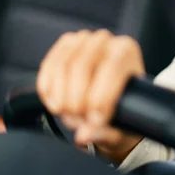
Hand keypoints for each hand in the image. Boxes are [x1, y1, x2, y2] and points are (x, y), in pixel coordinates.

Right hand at [36, 30, 144, 162]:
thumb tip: (83, 136)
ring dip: (60, 96)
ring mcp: (82, 39)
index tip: (95, 120)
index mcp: (126, 51)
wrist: (111, 97)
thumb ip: (104, 132)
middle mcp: (105, 40)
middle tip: (78, 120)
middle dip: (76, 99)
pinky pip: (48, 66)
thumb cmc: (121, 110)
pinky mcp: (63, 46)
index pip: (112, 67)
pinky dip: (47, 89)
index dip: (100, 97)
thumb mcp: (121, 126)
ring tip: (69, 115)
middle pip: (82, 65)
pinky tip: (55, 105)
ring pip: (62, 66)